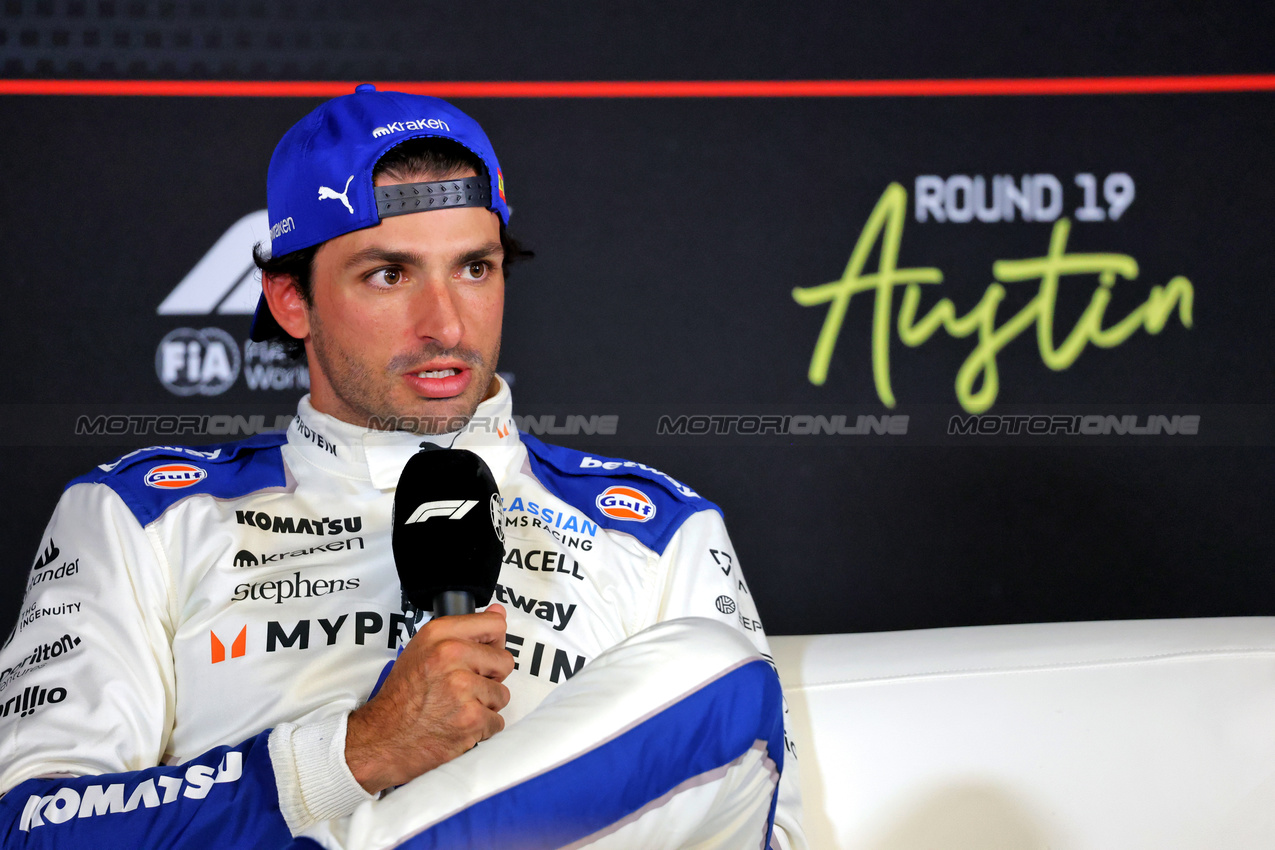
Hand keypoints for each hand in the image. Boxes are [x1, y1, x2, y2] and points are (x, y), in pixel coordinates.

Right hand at [345, 603, 513, 793]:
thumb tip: (498, 612)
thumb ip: (462, 631)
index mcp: (439, 634)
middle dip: (490, 679)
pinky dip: (481, 729)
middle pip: (504, 661)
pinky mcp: (471, 718)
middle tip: (463, 689)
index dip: (493, 643)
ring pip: (502, 694)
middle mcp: (451, 654)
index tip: (483, 655)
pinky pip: (497, 721)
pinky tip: (457, 726)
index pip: (495, 624)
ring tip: (456, 709)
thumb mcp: (423, 650)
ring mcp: (462, 687)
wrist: (382, 738)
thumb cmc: (403, 695)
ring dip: (484, 706)